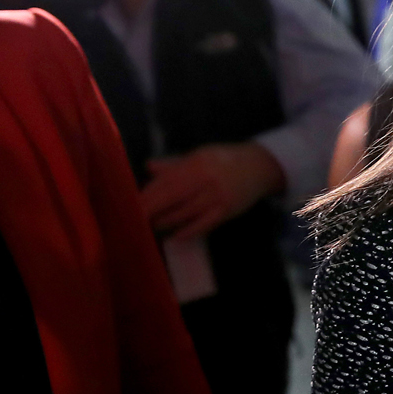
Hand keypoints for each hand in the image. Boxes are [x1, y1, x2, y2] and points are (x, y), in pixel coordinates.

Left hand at [142, 142, 287, 240]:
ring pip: (185, 211)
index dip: (148, 194)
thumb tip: (149, 167)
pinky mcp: (226, 210)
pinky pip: (203, 224)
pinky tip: (174, 237)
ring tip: (152, 226)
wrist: (260, 166)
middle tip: (134, 220)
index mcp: (196, 162)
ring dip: (166, 221)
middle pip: (171, 196)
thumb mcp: (200, 156)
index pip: (165, 180)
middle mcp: (205, 178)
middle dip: (150, 209)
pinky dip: (188, 231)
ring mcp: (216, 195)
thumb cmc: (225, 161)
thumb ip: (174, 164)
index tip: (132, 204)